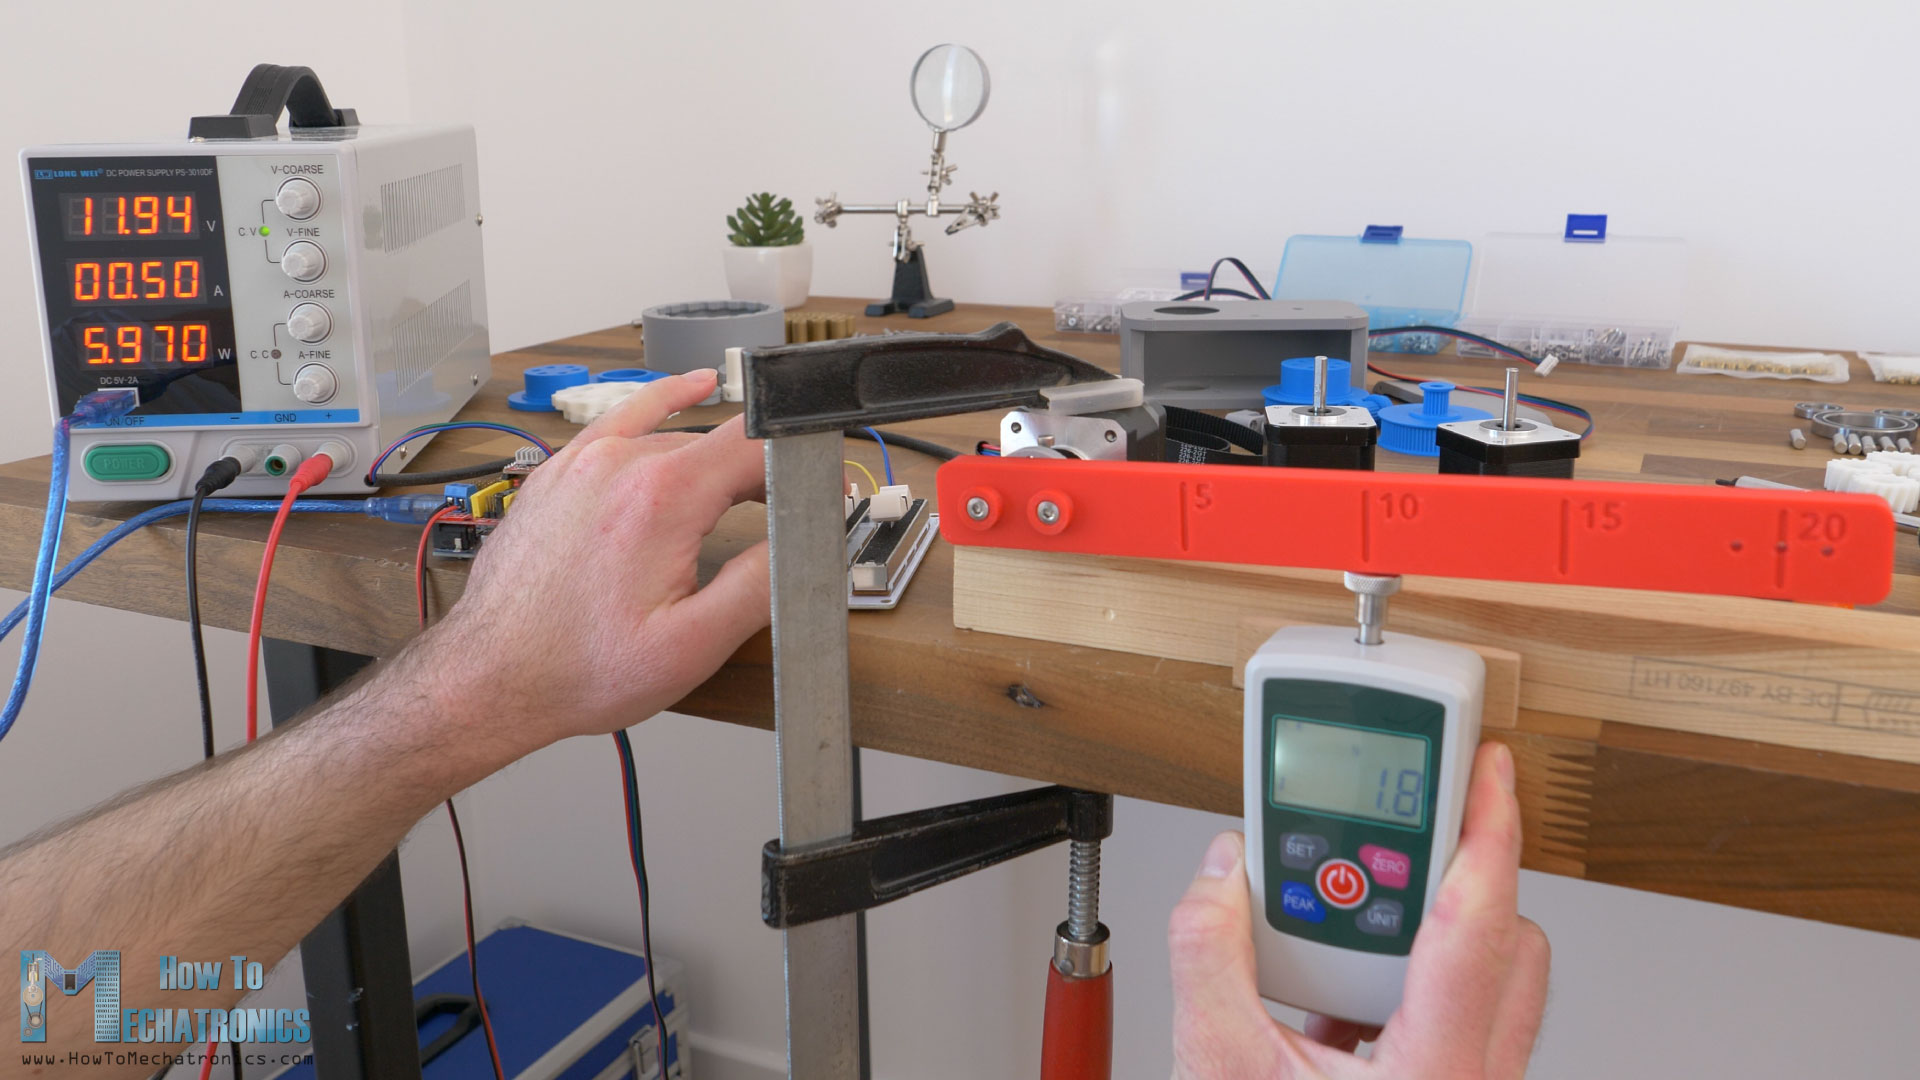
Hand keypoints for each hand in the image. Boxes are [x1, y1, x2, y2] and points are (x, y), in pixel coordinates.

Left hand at [431, 368, 769, 748]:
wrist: (494, 676)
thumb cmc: (576, 668)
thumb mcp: (691, 646)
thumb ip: (759, 587)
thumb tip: (800, 545)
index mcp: (659, 499)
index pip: (757, 445)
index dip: (804, 464)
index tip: (823, 489)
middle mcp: (618, 465)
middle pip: (720, 441)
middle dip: (763, 474)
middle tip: (784, 520)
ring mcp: (584, 463)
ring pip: (676, 438)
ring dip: (717, 461)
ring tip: (745, 495)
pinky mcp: (561, 472)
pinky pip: (624, 418)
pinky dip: (664, 402)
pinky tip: (691, 390)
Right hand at [1169, 742, 1548, 1078]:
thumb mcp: (1220, 1069)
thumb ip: (1211, 958)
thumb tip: (1220, 876)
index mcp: (1436, 1073)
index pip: (1480, 924)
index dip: (1488, 833)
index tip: (1487, 769)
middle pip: (1505, 945)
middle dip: (1449, 881)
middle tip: (1391, 836)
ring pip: (1485, 984)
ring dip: (1419, 941)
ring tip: (1339, 927)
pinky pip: (1445, 1019)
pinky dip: (1394, 990)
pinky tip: (1328, 997)